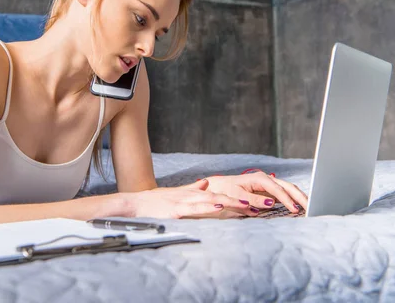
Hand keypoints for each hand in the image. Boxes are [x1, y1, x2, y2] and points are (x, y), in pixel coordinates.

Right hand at [130, 179, 249, 218]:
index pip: (219, 194)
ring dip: (230, 202)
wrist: (134, 204)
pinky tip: (219, 205)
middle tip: (259, 204)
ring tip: (246, 205)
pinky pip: (195, 208)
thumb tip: (206, 183)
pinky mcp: (176, 210)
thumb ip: (192, 189)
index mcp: (192, 193)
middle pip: (220, 196)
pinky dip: (208, 206)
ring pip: (211, 200)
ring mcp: (184, 202)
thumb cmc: (155, 203)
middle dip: (240, 201)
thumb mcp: (176, 194)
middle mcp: (191, 195)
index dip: (236, 197)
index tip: (254, 202)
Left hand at [203, 169, 307, 216]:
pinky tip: (299, 207)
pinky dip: (292, 199)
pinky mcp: (268, 190)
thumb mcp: (237, 196)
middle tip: (312, 207)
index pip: (278, 190)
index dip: (288, 200)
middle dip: (300, 196)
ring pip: (288, 189)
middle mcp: (265, 179)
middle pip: (288, 186)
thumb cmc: (225, 191)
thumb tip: (271, 203)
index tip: (296, 210)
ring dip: (299, 197)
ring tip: (309, 207)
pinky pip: (283, 194)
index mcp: (259, 179)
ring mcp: (268, 184)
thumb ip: (254, 200)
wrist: (218, 187)